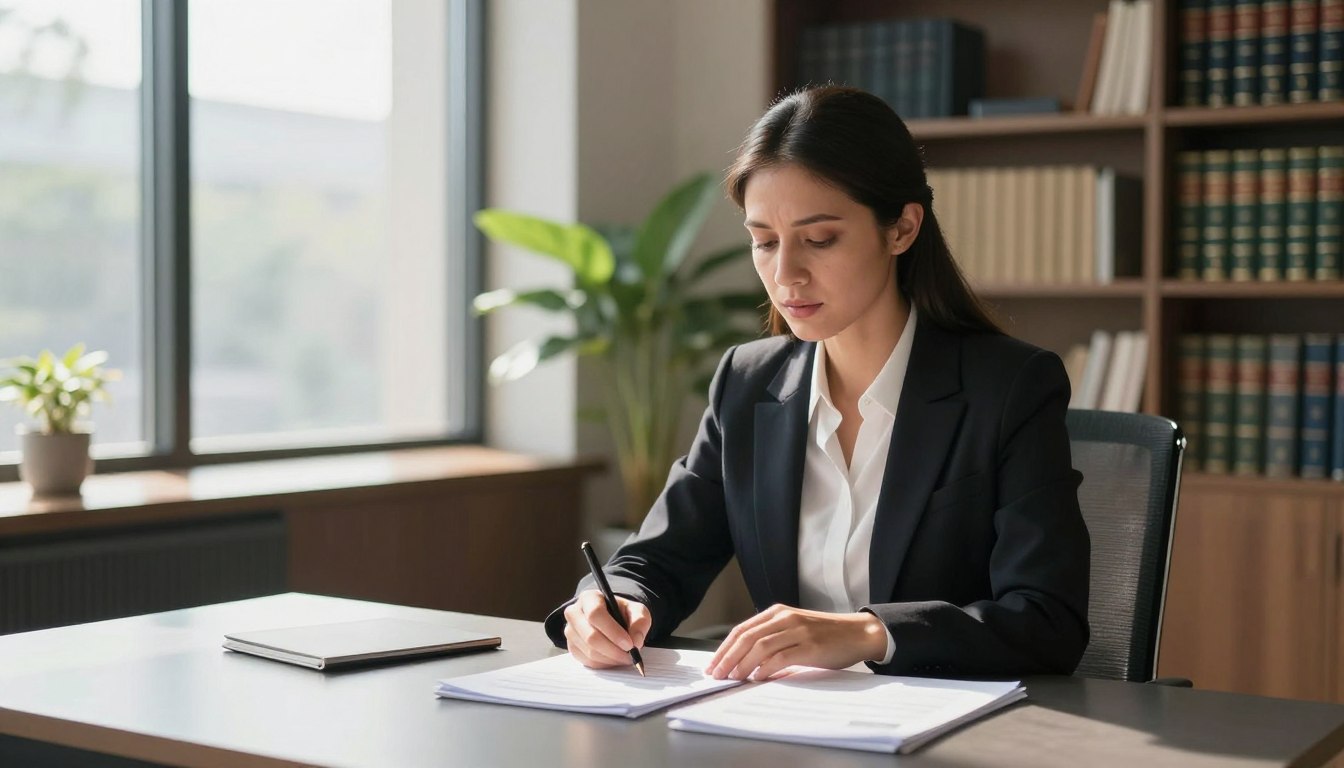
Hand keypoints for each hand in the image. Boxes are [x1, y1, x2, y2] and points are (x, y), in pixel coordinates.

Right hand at [562, 590, 651, 669]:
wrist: (612, 619)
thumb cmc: (622, 613)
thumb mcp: (636, 611)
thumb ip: (640, 622)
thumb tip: (636, 641)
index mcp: (589, 598)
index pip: (595, 614)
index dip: (613, 631)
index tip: (629, 644)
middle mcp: (574, 613)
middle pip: (590, 636)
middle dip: (614, 650)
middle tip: (630, 656)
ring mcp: (571, 632)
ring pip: (590, 652)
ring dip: (611, 659)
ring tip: (626, 657)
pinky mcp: (572, 648)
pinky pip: (588, 661)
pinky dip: (605, 664)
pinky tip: (615, 659)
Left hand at [706, 604, 888, 680]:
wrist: (858, 632)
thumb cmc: (826, 635)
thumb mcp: (794, 628)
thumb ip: (772, 637)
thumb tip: (743, 660)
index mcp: (778, 612)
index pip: (742, 629)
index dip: (724, 648)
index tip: (712, 665)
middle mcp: (785, 617)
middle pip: (747, 637)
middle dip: (727, 657)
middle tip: (717, 675)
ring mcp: (798, 630)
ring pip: (760, 646)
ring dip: (743, 664)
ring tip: (733, 678)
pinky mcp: (810, 646)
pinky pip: (781, 657)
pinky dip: (765, 668)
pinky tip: (757, 678)